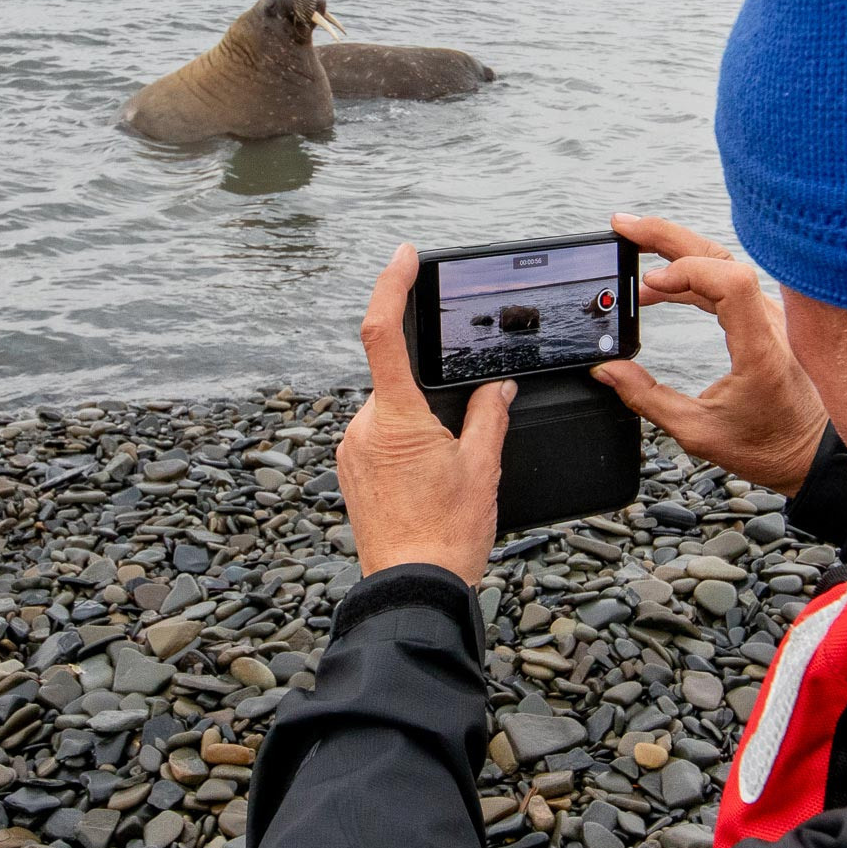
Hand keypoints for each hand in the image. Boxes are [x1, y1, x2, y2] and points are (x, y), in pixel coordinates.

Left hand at [336, 244, 518, 585]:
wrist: (412, 590)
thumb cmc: (447, 535)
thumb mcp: (482, 468)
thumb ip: (489, 416)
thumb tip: (496, 388)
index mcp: (396, 417)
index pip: (383, 333)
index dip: (391, 286)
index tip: (404, 257)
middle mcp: (363, 426)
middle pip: (397, 384)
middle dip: (431, 399)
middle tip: (459, 445)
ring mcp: (351, 451)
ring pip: (390, 415)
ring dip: (420, 429)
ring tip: (444, 479)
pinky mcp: (350, 473)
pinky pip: (379, 441)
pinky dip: (406, 449)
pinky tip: (427, 486)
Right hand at [592, 213, 828, 493]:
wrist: (811, 452)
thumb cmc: (767, 445)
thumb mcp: (699, 432)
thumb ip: (646, 399)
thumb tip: (607, 371)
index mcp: (758, 348)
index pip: (730, 281)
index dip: (686, 271)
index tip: (648, 285)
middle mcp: (768, 322)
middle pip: (719, 256)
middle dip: (666, 237)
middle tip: (623, 228)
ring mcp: (768, 316)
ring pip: (720, 263)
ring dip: (674, 251)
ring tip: (630, 247)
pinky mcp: (762, 318)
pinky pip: (724, 282)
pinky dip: (687, 276)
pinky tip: (656, 287)